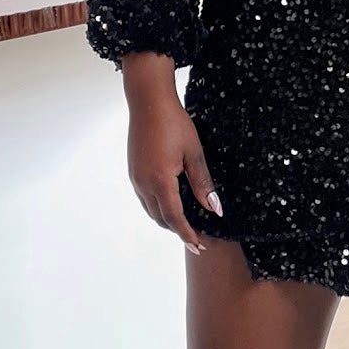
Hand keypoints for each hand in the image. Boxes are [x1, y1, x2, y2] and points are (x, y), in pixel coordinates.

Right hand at [119, 57, 221, 250]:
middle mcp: (144, 184)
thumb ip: (203, 184)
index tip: (199, 246)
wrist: (148, 102)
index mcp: (160, 181)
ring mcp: (135, 178)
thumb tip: (215, 209)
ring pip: (151, 210)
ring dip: (166, 220)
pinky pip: (145, 198)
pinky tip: (170, 203)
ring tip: (185, 224)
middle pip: (161, 218)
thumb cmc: (174, 124)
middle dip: (178, 230)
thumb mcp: (194, 153)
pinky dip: (158, 207)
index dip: (187, 235)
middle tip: (197, 238)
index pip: (174, 218)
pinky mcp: (134, 171)